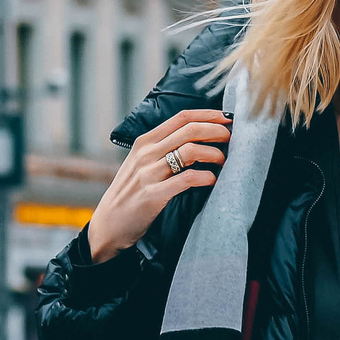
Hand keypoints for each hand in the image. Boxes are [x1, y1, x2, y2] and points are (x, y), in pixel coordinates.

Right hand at [87, 108, 229, 261]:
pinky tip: (212, 180)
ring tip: (223, 162)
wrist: (108, 224)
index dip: (208, 115)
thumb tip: (197, 138)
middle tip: (230, 139)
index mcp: (144, 142)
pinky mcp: (153, 195)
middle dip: (216, 131)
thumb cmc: (130, 193)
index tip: (227, 119)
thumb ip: (162, 149)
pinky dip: (205, 177)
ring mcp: (148, 173)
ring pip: (190, 151)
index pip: (182, 117)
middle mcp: (146, 153)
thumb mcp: (140, 163)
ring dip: (214, 154)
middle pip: (189, 130)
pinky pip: (187, 179)